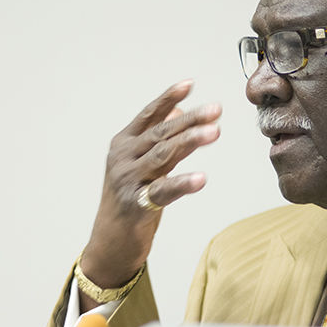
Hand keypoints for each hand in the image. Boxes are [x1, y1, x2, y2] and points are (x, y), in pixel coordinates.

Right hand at [78, 79, 221, 310]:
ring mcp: (127, 180)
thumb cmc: (130, 199)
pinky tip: (201, 178)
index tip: (190, 84)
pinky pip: (162, 191)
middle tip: (216, 110)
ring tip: (215, 132)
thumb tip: (179, 109)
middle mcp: (123, 157)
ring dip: (190, 141)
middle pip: (161, 133)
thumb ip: (157, 138)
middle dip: (190, 120)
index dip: (168, 99)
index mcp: (123, 143)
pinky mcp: (135, 204)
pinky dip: (183, 183)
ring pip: (163, 155)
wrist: (110, 243)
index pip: (149, 115)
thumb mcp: (141, 164)